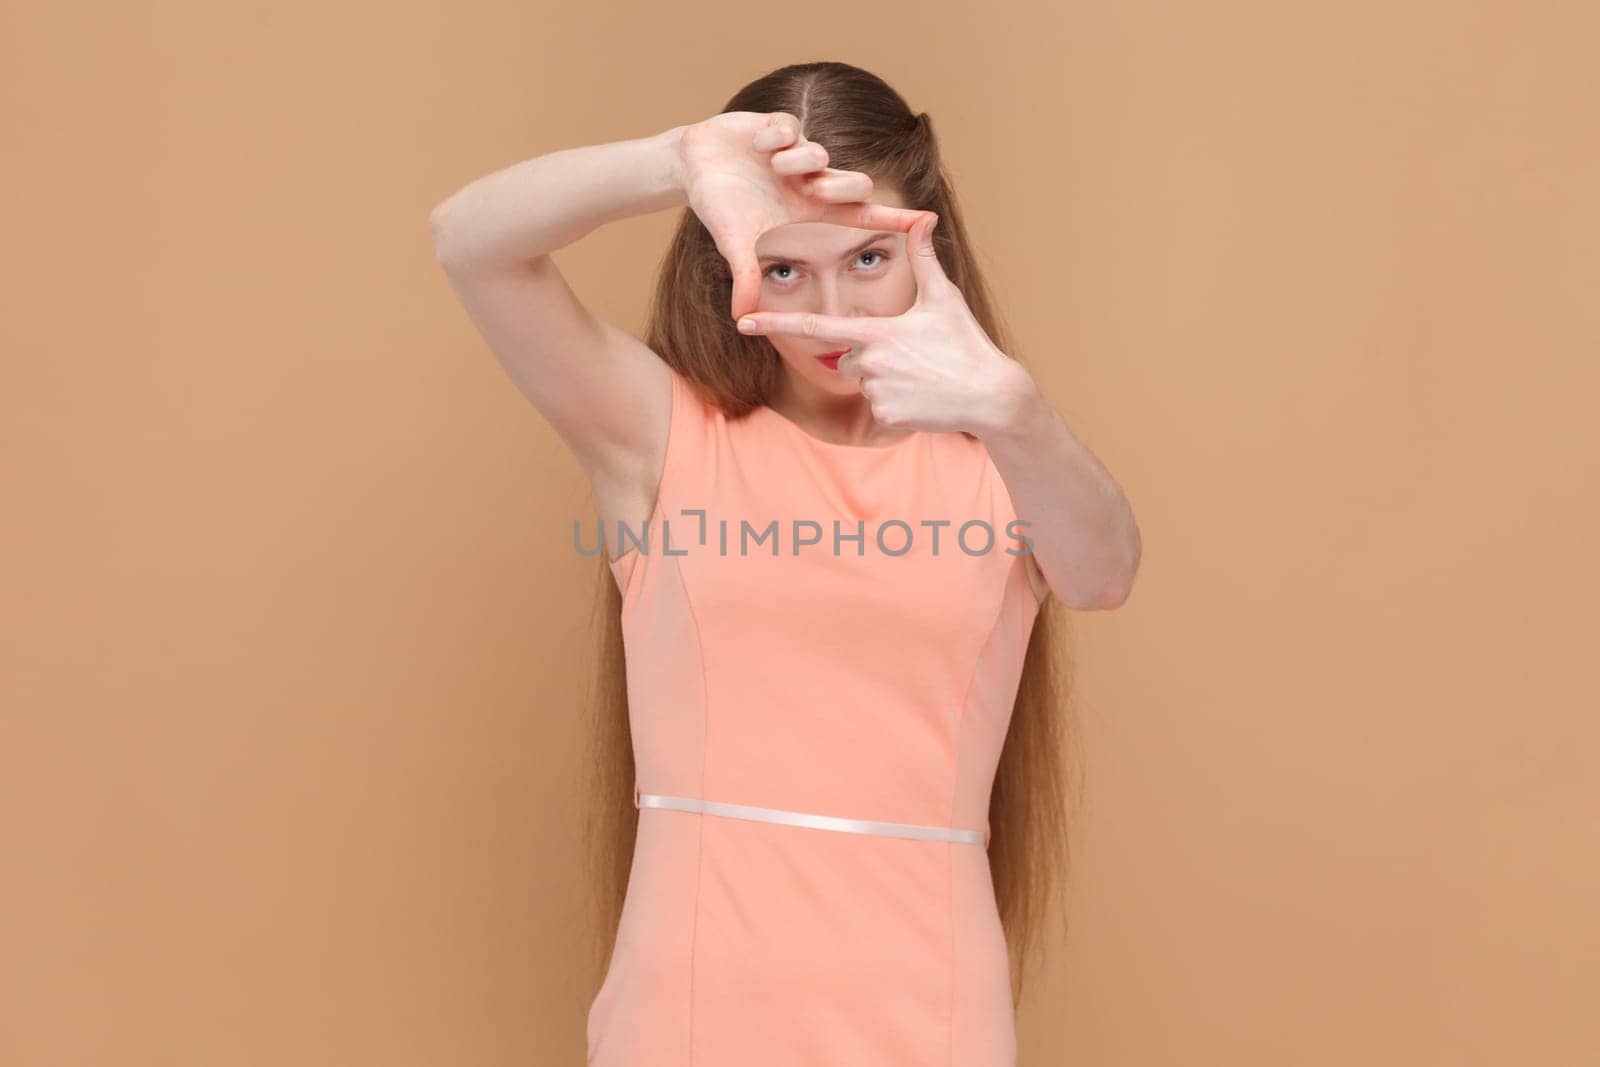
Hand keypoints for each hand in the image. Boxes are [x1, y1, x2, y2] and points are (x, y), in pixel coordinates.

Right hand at [679, 111, 926, 320]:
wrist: (694, 168)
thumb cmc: (721, 207)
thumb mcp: (734, 244)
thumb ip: (745, 275)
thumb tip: (740, 318)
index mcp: (810, 211)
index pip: (862, 216)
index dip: (895, 218)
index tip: (928, 221)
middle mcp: (812, 181)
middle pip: (855, 183)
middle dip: (839, 185)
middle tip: (812, 190)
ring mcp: (798, 153)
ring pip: (820, 153)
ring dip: (797, 161)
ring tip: (772, 167)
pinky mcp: (780, 126)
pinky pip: (791, 128)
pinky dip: (774, 138)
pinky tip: (757, 146)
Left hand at [734, 212, 1031, 436]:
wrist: (991, 394)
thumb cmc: (966, 344)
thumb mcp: (944, 299)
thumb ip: (924, 259)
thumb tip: (922, 218)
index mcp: (877, 331)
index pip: (817, 328)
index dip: (776, 325)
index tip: (744, 323)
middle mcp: (870, 361)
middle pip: (849, 358)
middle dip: (873, 357)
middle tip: (914, 357)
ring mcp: (877, 391)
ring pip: (864, 383)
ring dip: (888, 380)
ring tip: (923, 376)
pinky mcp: (886, 416)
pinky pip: (879, 408)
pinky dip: (898, 404)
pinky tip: (924, 398)